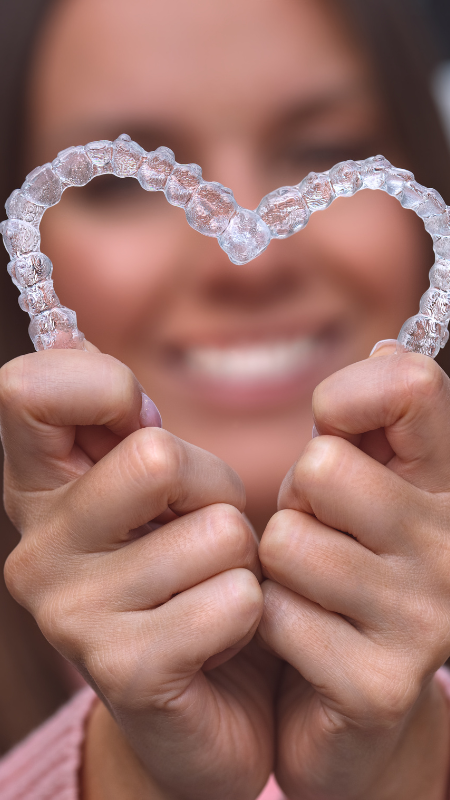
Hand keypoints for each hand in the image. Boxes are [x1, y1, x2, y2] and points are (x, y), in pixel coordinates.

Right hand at [0, 348, 276, 799]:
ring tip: (212, 588)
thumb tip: (80, 346)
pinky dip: (254, 612)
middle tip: (202, 531)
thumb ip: (122, 422)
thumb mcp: (155, 486)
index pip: (26, 390)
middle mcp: (35, 551)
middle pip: (156, 457)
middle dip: (214, 487)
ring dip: (241, 557)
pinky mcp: (126, 673)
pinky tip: (222, 639)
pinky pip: (234, 600)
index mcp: (37, 492)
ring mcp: (72, 616)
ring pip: (218, 531)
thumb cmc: (188, 570)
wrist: (208, 704)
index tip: (139, 423)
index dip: (103, 386)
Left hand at [259, 346, 449, 799]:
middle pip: (324, 468)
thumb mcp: (361, 489)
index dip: (348, 395)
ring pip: (287, 542)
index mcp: (448, 487)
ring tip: (307, 587)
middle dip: (297, 502)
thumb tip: (387, 351)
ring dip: (277, 566)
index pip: (414, 388)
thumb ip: (372, 426)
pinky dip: (267, 622)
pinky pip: (274, 614)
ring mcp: (426, 620)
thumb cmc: (347, 572)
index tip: (331, 428)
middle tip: (315, 535)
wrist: (352, 705)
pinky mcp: (381, 683)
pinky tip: (301, 640)